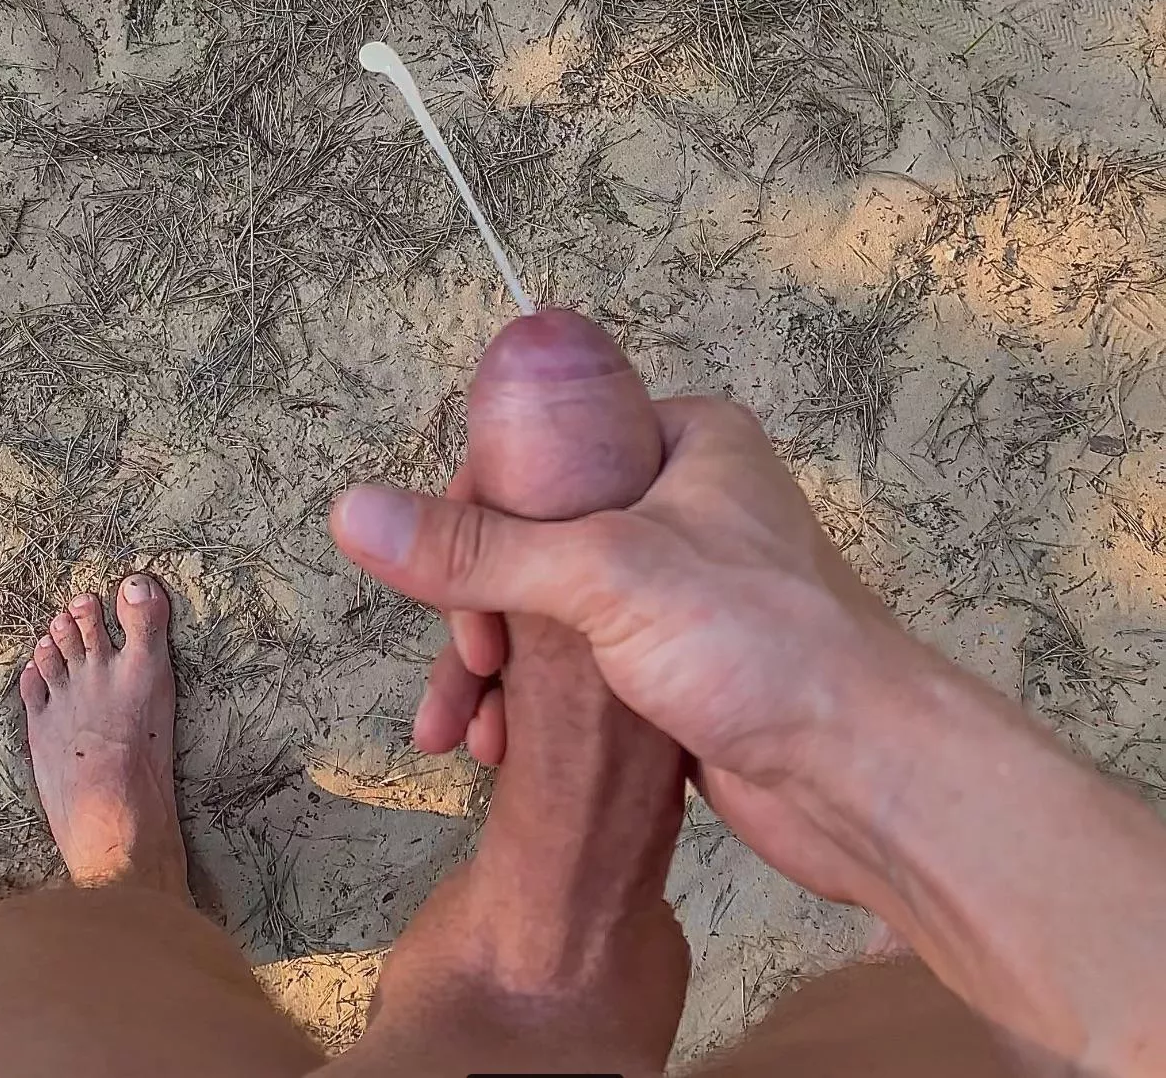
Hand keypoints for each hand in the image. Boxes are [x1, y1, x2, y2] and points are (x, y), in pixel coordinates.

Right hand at [331, 322, 926, 904]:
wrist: (867, 778)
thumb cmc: (762, 646)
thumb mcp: (601, 577)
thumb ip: (476, 548)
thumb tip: (352, 511)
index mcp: (685, 439)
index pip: (544, 446)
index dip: (481, 509)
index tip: (450, 583)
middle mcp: (687, 500)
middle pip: (539, 531)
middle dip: (480, 608)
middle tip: (461, 671)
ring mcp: (687, 586)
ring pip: (555, 606)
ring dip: (498, 665)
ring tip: (461, 735)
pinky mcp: (685, 663)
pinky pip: (583, 664)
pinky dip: (536, 700)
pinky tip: (501, 750)